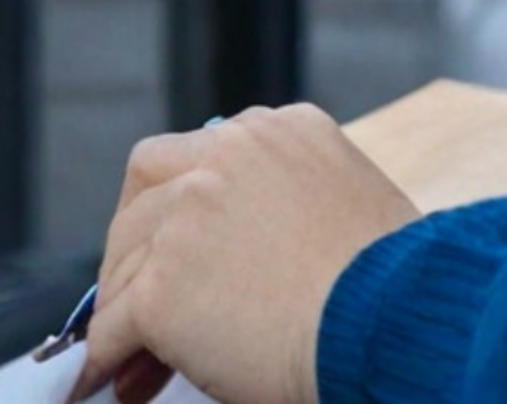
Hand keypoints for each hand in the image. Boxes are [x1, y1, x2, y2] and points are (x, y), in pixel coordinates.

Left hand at [74, 105, 419, 403]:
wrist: (390, 323)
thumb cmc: (398, 289)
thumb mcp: (356, 209)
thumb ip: (300, 205)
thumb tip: (265, 259)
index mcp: (281, 130)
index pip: (206, 153)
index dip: (184, 203)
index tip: (180, 245)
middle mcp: (228, 152)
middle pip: (150, 186)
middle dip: (138, 242)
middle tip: (137, 293)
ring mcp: (189, 212)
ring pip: (129, 253)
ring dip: (123, 300)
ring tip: (125, 351)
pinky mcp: (164, 282)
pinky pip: (118, 321)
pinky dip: (107, 350)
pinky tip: (110, 374)